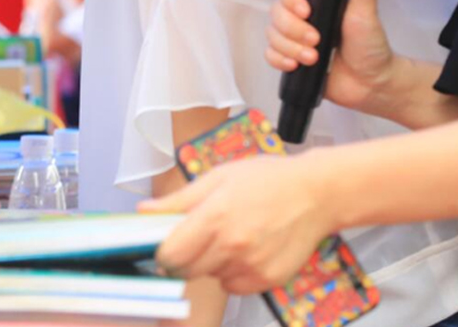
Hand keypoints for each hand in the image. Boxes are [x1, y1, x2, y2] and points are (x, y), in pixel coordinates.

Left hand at [139, 154, 335, 294]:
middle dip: (185, 259)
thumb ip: (178, 200)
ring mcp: (253, 264)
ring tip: (231, 239)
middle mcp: (233, 245)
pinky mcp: (270, 278)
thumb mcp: (217, 178)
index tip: (166, 245)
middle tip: (199, 240)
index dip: (163, 252)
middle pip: (187, 271)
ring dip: (212, 265)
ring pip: (212, 278)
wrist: (319, 193)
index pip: (170, 254)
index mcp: (215, 217)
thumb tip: (145, 212)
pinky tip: (246, 252)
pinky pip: (235, 286)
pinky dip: (234, 275)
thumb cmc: (269, 180)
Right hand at [266, 0, 402, 116]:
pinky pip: (269, 53)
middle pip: (275, 12)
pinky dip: (279, 59)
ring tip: (313, 58)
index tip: (307, 12)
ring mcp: (293, 37)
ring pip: (271, 34)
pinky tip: (296, 66)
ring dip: (290, 48)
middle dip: (293, 29)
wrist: (371, 84)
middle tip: (317, 41)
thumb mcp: (367, 11)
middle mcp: (301, 15)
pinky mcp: (288, 57)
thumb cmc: (371, 45)